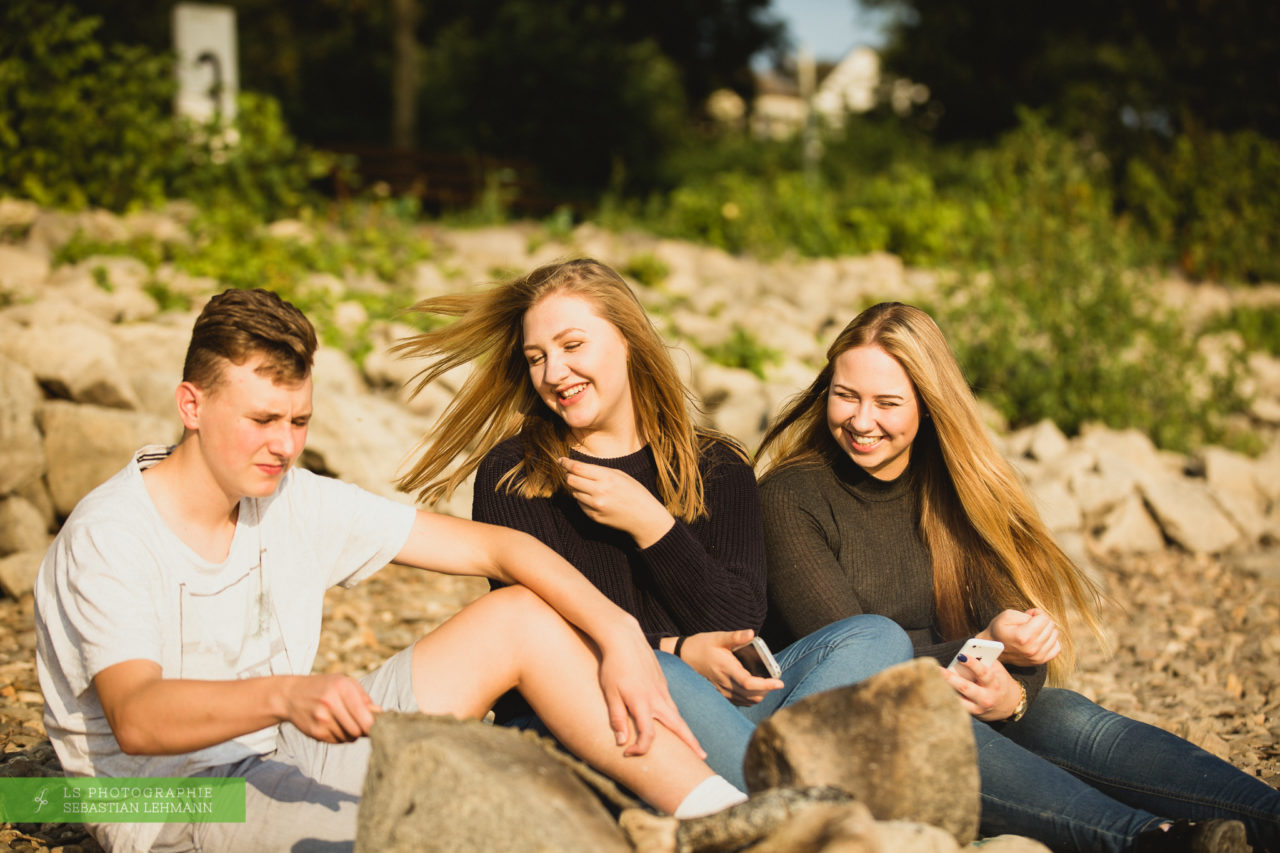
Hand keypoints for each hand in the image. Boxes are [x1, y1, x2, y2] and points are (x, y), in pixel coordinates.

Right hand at [282, 674, 380, 743]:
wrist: (291, 695)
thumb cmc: (324, 688)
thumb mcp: (345, 683)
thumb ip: (364, 698)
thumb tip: (380, 713)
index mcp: (341, 688)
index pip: (364, 716)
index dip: (373, 725)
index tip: (378, 726)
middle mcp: (330, 703)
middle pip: (357, 730)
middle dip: (363, 730)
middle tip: (361, 724)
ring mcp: (321, 719)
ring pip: (348, 738)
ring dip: (351, 733)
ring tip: (344, 721)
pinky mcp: (314, 732)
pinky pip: (337, 741)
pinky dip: (340, 736)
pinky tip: (333, 725)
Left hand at [559, 458, 674, 546]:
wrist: (644, 517)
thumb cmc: (634, 492)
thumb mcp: (620, 475)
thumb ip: (599, 471)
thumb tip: (578, 468)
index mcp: (607, 477)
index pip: (578, 468)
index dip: (566, 463)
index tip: (561, 460)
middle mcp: (599, 491)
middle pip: (571, 480)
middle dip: (569, 475)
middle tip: (571, 473)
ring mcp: (596, 506)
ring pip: (574, 493)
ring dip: (577, 488)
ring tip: (589, 487)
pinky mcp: (594, 517)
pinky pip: (580, 504)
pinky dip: (583, 500)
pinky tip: (595, 499)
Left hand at [595, 624, 705, 758]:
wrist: (625, 638)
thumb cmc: (614, 666)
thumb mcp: (610, 692)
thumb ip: (617, 717)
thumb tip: (621, 742)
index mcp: (643, 702)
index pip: (648, 734)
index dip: (640, 748)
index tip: (628, 753)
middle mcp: (657, 698)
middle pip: (678, 725)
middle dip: (691, 743)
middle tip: (702, 758)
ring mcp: (662, 690)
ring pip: (677, 715)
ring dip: (687, 732)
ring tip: (694, 746)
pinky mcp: (662, 683)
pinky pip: (672, 705)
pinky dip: (678, 719)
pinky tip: (676, 724)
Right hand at [680, 630, 784, 706]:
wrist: (682, 657)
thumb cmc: (701, 645)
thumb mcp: (718, 637)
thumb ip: (736, 636)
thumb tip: (752, 633)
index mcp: (726, 668)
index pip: (749, 683)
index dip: (766, 685)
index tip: (779, 682)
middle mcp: (725, 683)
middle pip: (752, 695)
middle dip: (767, 690)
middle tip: (774, 679)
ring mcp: (722, 691)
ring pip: (747, 700)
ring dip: (759, 695)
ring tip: (766, 684)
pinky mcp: (720, 694)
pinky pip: (739, 701)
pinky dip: (750, 697)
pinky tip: (753, 688)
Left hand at [939, 655, 1021, 721]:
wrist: (1008, 705)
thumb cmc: (998, 681)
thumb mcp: (996, 670)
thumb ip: (983, 661)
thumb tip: (963, 654)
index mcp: (994, 684)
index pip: (983, 673)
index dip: (972, 664)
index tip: (961, 656)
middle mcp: (986, 698)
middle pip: (966, 688)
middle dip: (951, 678)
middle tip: (938, 669)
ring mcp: (978, 708)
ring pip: (958, 700)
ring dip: (945, 689)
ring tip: (932, 679)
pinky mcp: (971, 714)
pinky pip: (956, 705)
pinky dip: (946, 696)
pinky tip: (935, 689)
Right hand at [980, 608, 1059, 666]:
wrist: (992, 649)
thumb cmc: (998, 630)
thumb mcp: (1007, 615)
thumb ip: (1025, 614)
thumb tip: (1038, 619)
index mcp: (1024, 636)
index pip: (1044, 618)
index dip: (1036, 612)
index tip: (1028, 614)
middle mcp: (1033, 648)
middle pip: (1050, 626)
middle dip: (1041, 620)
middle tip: (1029, 622)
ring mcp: (1037, 657)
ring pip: (1055, 636)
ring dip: (1046, 630)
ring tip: (1034, 630)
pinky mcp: (1039, 661)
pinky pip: (1056, 648)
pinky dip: (1051, 641)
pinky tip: (1041, 638)